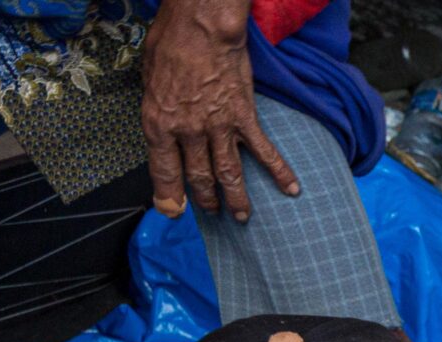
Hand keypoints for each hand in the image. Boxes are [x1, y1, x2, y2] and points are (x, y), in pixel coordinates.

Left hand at [141, 0, 299, 219]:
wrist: (201, 26)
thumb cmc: (171, 43)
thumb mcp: (149, 79)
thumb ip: (158, 110)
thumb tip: (165, 128)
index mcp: (159, 123)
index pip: (164, 171)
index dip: (168, 196)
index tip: (173, 212)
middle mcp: (190, 132)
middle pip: (198, 177)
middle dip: (204, 199)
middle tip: (210, 212)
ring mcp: (220, 128)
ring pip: (229, 173)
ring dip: (236, 199)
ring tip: (242, 216)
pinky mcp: (245, 118)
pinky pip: (264, 151)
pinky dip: (279, 171)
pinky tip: (291, 189)